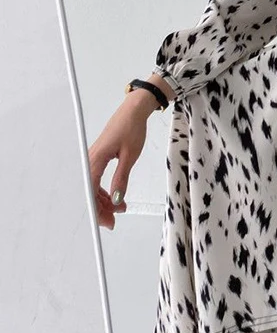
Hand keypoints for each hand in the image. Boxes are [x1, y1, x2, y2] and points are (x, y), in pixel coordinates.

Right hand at [88, 98, 149, 229]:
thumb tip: (117, 199)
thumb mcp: (130, 156)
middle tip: (113, 221)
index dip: (96, 209)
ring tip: (120, 209)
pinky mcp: (98, 159)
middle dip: (99, 208)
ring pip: (92, 187)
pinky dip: (105, 191)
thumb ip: (121, 178)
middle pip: (88, 192)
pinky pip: (97, 179)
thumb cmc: (131, 128)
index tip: (106, 221)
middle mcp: (90, 161)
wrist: (133, 111)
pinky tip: (116, 198)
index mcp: (95, 160)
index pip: (90, 191)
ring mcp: (93, 160)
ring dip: (104, 201)